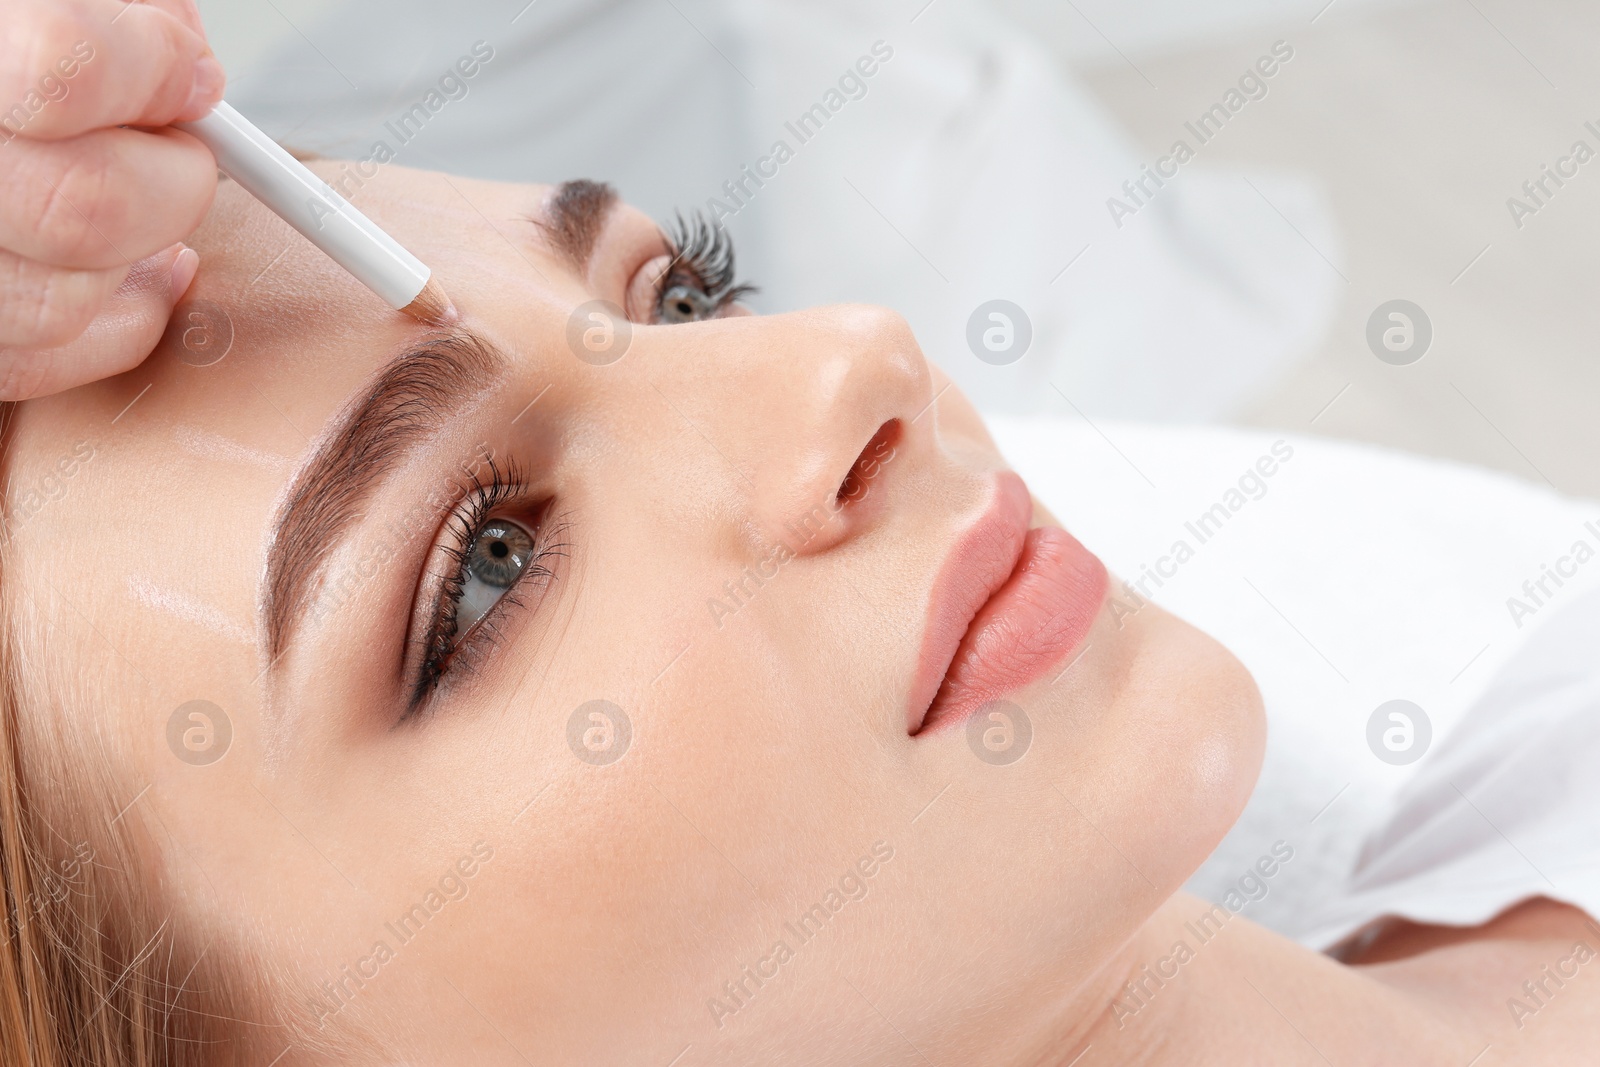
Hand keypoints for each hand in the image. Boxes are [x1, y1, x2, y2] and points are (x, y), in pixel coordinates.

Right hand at [0, 0, 223, 400]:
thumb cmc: (16, 46)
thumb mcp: (51, 1)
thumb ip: (123, 18)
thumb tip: (191, 79)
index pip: (70, 69)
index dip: (156, 73)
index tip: (189, 77)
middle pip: (86, 211)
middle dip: (172, 186)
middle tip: (176, 154)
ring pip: (66, 304)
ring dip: (139, 260)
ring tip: (140, 205)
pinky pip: (40, 363)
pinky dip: (115, 323)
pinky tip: (129, 270)